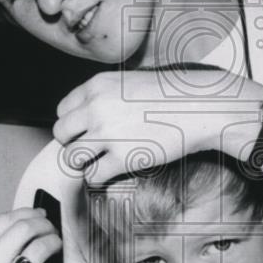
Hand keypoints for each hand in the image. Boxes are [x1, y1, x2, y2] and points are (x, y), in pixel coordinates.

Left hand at [53, 69, 262, 185]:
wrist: (200, 107)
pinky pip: (93, 176)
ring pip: (71, 158)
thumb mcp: (128, 83)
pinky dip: (99, 178)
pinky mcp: (123, 158)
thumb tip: (83, 120)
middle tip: (92, 149)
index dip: (73, 125)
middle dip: (73, 144)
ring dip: (84, 163)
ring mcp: (108, 134)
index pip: (62, 110)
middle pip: (61, 135)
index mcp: (96, 86)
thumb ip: (102, 97)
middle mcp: (96, 108)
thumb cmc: (169, 96)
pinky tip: (113, 171)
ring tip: (100, 161)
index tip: (86, 131)